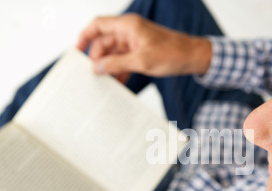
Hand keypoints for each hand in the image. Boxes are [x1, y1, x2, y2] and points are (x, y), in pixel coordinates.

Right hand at [77, 14, 211, 81]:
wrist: (194, 57)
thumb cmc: (173, 53)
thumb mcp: (141, 61)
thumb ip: (116, 64)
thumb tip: (96, 68)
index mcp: (128, 25)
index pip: (98, 25)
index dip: (84, 37)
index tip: (77, 52)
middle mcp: (129, 31)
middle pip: (104, 42)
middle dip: (98, 58)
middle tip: (93, 75)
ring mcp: (135, 41)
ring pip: (114, 53)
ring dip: (109, 67)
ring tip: (104, 83)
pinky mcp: (141, 51)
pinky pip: (125, 60)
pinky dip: (120, 70)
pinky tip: (118, 83)